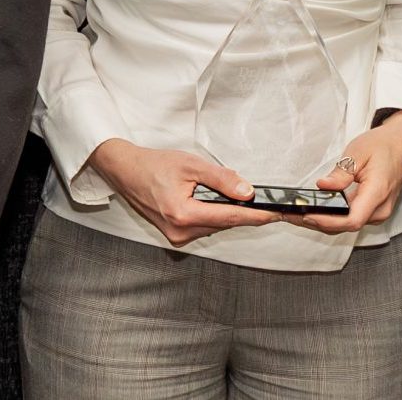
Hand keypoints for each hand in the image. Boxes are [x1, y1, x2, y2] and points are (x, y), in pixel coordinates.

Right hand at [84, 138, 277, 245]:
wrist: (126, 172)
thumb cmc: (153, 165)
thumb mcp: (190, 164)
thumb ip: (221, 179)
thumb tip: (247, 191)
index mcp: (183, 214)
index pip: (230, 217)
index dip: (256, 215)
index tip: (275, 214)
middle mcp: (180, 231)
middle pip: (224, 224)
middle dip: (240, 210)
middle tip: (254, 196)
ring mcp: (177, 237)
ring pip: (215, 226)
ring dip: (223, 211)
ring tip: (219, 192)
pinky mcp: (176, 236)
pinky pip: (204, 227)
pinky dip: (211, 215)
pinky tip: (206, 200)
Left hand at [285, 110, 401, 235]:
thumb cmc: (384, 145)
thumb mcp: (359, 151)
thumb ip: (341, 172)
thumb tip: (322, 186)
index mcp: (378, 193)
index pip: (352, 220)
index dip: (327, 221)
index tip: (306, 216)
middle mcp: (379, 209)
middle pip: (345, 226)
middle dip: (316, 222)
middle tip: (288, 214)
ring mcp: (378, 213)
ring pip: (346, 225)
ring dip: (321, 221)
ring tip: (295, 213)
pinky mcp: (373, 211)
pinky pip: (350, 219)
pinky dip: (331, 217)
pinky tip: (314, 210)